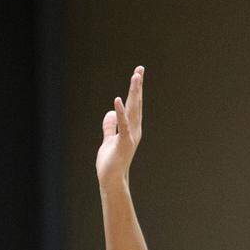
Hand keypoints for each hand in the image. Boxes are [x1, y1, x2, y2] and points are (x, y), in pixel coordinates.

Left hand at [96, 65, 143, 188]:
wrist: (111, 179)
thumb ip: (110, 126)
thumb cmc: (111, 162)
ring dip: (134, 93)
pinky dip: (120, 112)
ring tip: (135, 77)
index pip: (133, 105)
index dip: (135, 89)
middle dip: (137, 86)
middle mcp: (134, 130)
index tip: (138, 73)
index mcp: (131, 128)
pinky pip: (122, 125)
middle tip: (140, 69)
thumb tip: (110, 112)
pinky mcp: (123, 143)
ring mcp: (130, 136)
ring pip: (132, 110)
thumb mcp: (109, 140)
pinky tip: (117, 100)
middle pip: (135, 104)